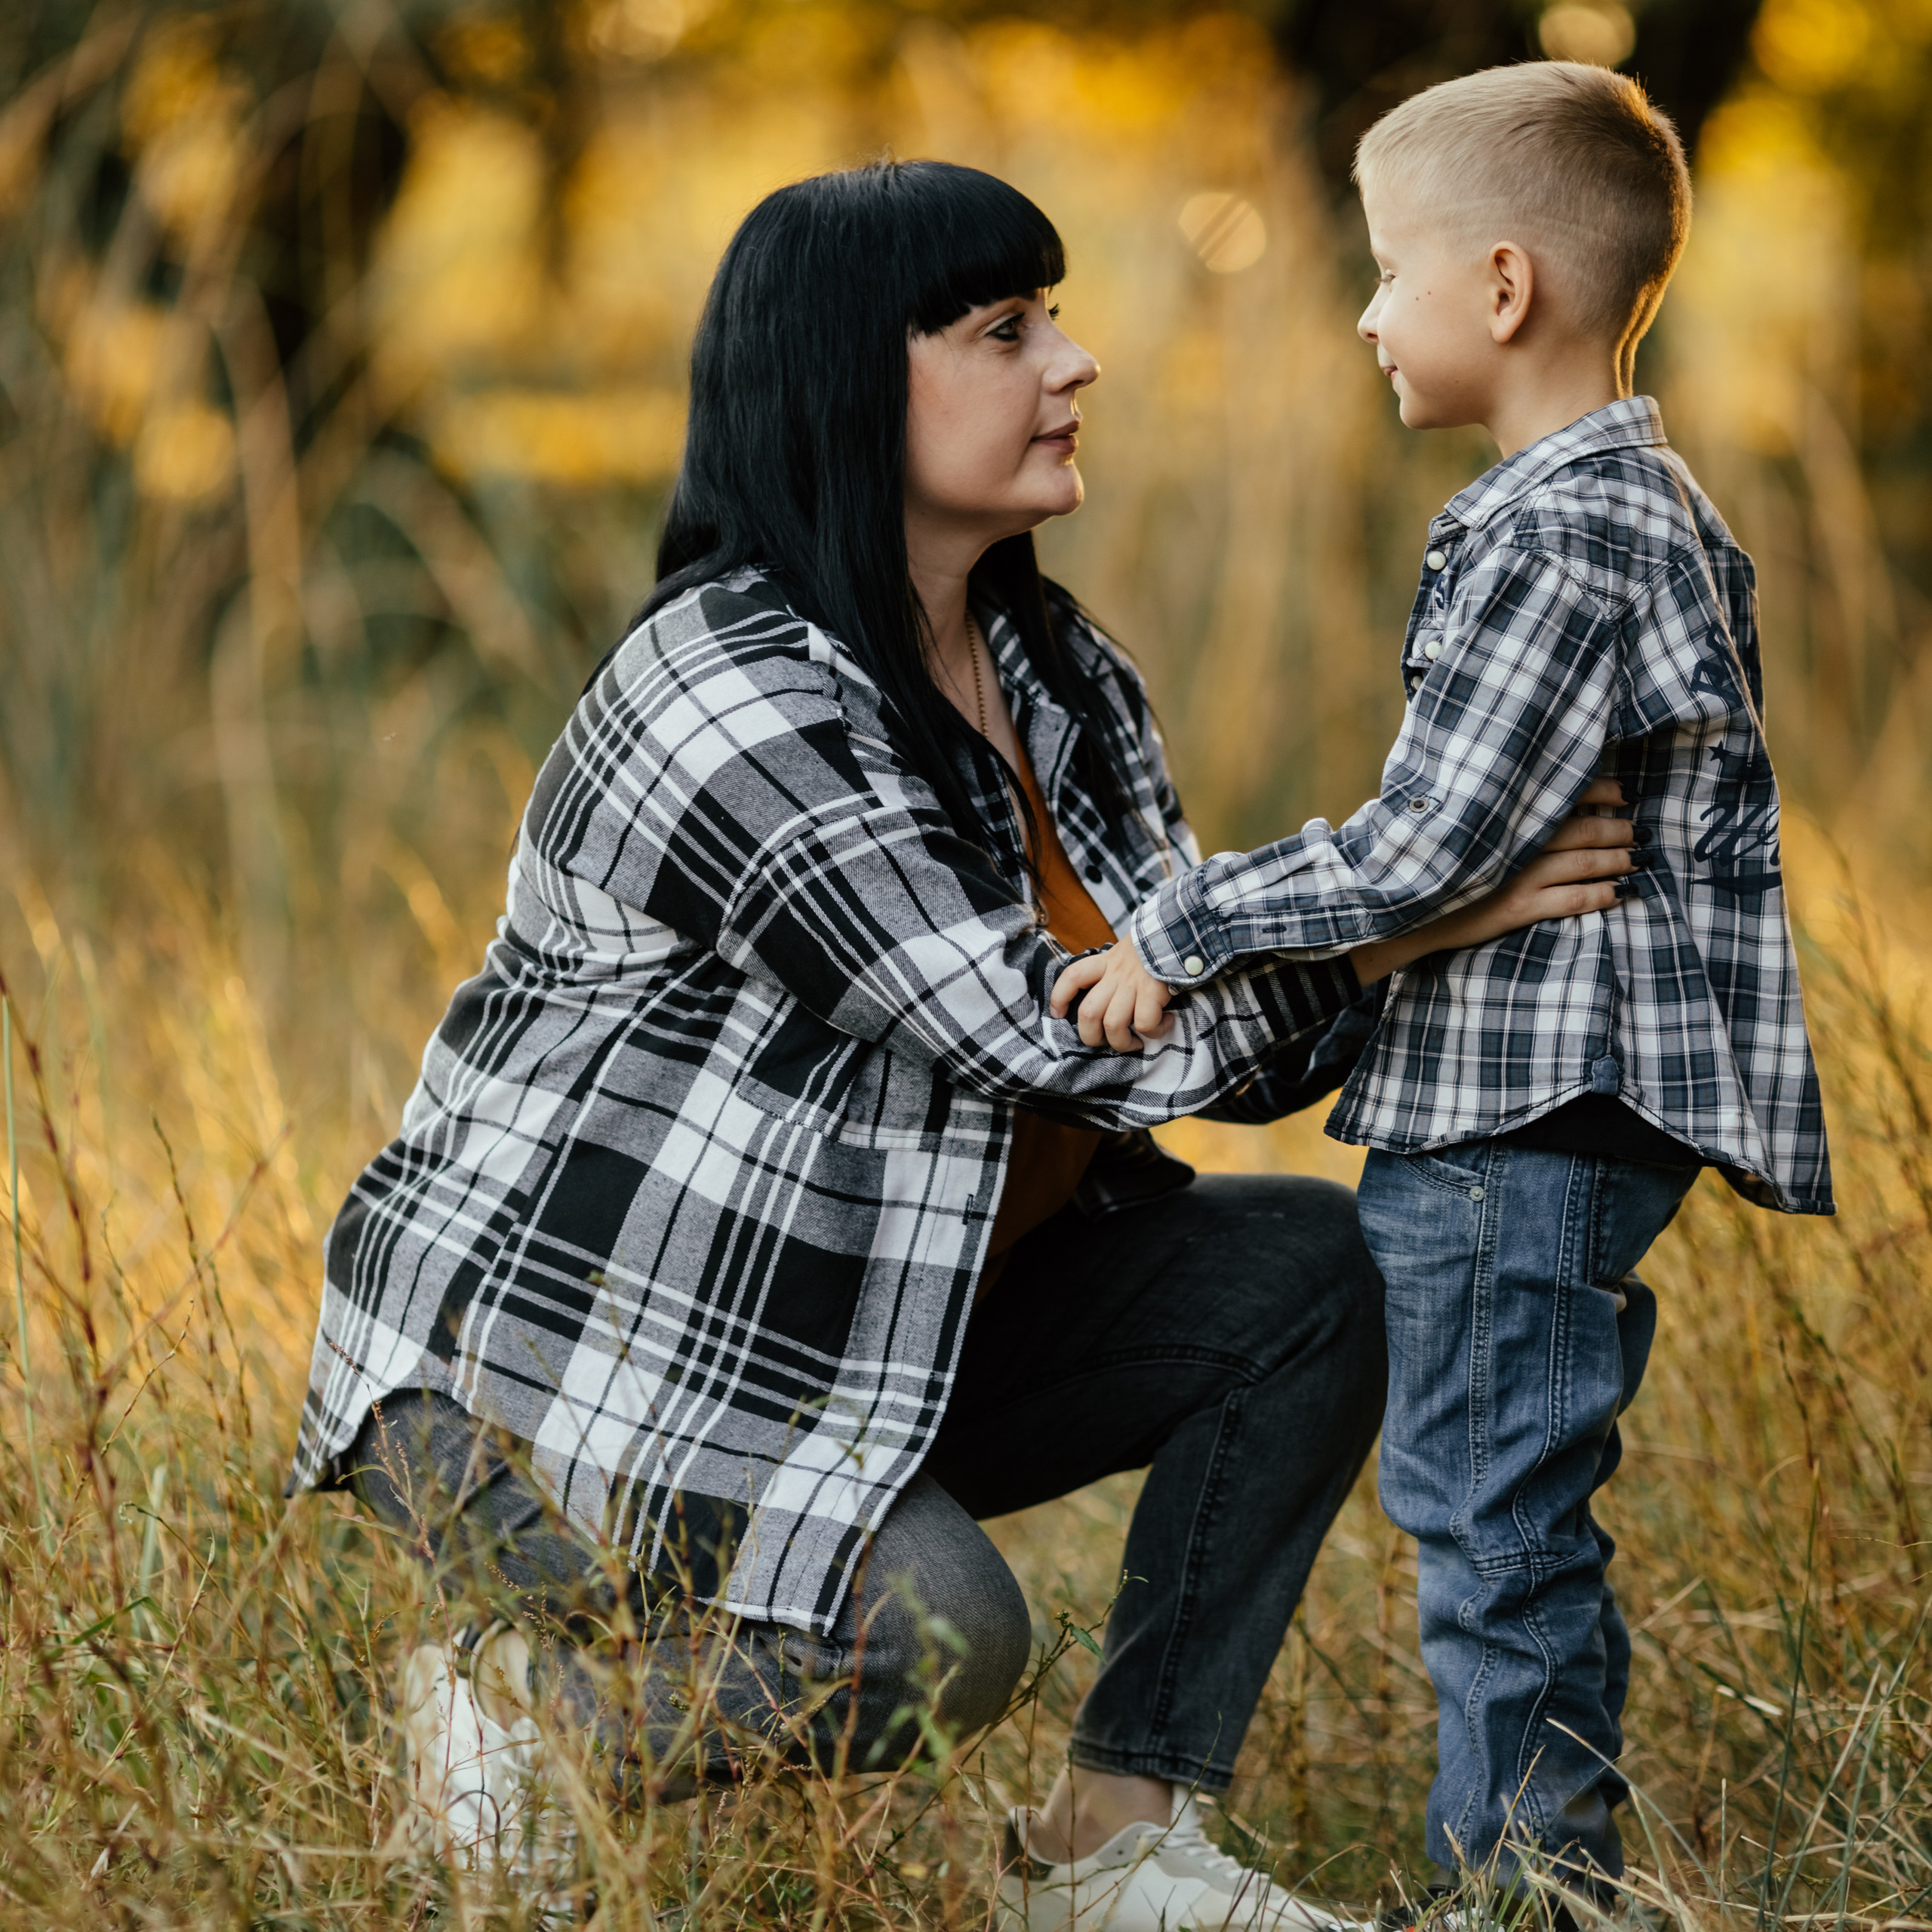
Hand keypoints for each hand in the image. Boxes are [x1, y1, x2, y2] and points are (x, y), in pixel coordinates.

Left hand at [1049, 942, 1175, 1051]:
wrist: (1181, 931)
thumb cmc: (1155, 948)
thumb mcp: (1126, 951)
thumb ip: (1113, 970)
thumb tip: (1108, 1002)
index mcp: (1105, 962)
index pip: (1072, 976)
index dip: (1059, 997)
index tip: (1058, 1014)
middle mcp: (1115, 974)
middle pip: (1088, 1013)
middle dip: (1091, 1037)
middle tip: (1104, 1042)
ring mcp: (1132, 984)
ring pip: (1113, 1024)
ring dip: (1122, 1043)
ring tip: (1135, 1043)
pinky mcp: (1152, 992)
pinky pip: (1145, 1024)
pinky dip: (1154, 1032)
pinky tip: (1166, 1023)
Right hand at [1348, 778, 1636, 984]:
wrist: (1403, 911)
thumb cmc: (1429, 865)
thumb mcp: (1455, 827)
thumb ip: (1487, 812)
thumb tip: (1520, 796)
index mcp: (1503, 818)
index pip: (1561, 795)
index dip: (1598, 792)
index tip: (1619, 793)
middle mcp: (1515, 843)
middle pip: (1583, 830)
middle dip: (1616, 830)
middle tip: (1635, 830)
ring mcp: (1518, 877)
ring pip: (1584, 864)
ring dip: (1617, 860)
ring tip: (1635, 859)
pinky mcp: (1517, 909)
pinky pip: (1573, 900)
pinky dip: (1600, 895)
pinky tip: (1618, 894)